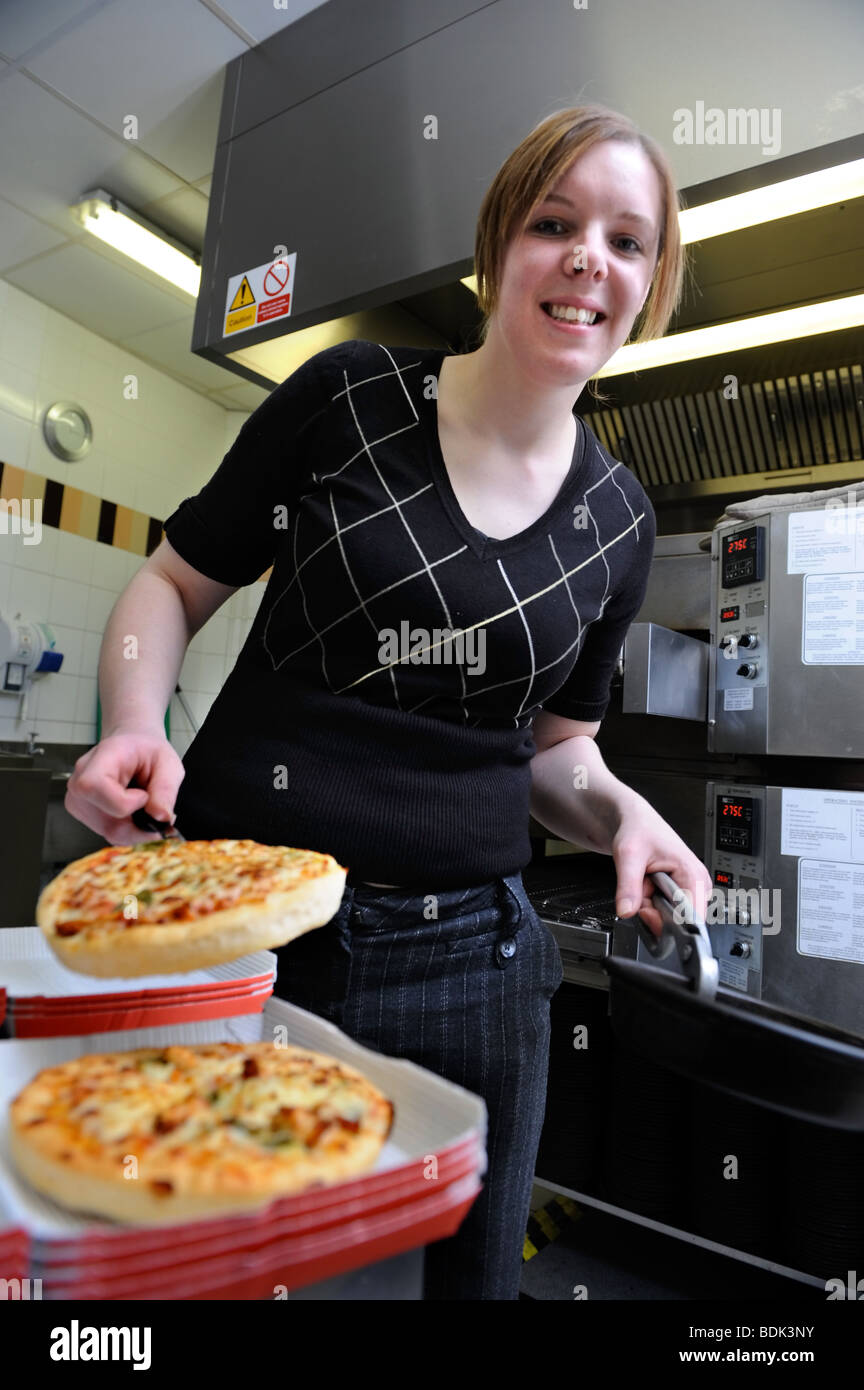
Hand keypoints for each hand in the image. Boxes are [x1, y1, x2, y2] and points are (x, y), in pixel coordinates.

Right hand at [65, 730, 184, 844]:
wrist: (133, 748)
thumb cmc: (148, 752)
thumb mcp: (168, 763)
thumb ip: (166, 789)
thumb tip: (161, 817)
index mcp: (103, 756)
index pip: (94, 786)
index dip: (124, 802)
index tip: (144, 795)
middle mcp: (82, 777)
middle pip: (106, 820)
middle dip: (139, 822)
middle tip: (154, 807)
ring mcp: (78, 797)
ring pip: (109, 831)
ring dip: (135, 827)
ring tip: (142, 805)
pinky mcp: (80, 811)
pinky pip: (107, 832)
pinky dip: (128, 829)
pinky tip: (132, 812)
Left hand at [610, 795, 712, 937]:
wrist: (634, 821)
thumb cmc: (639, 829)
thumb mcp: (628, 855)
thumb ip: (628, 886)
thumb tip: (626, 911)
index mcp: (693, 875)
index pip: (691, 919)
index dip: (666, 922)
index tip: (645, 911)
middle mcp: (696, 885)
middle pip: (677, 921)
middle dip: (653, 912)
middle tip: (640, 888)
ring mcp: (688, 890)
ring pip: (668, 919)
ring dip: (649, 907)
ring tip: (643, 883)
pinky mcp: (679, 894)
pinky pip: (663, 913)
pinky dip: (649, 904)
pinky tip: (645, 887)